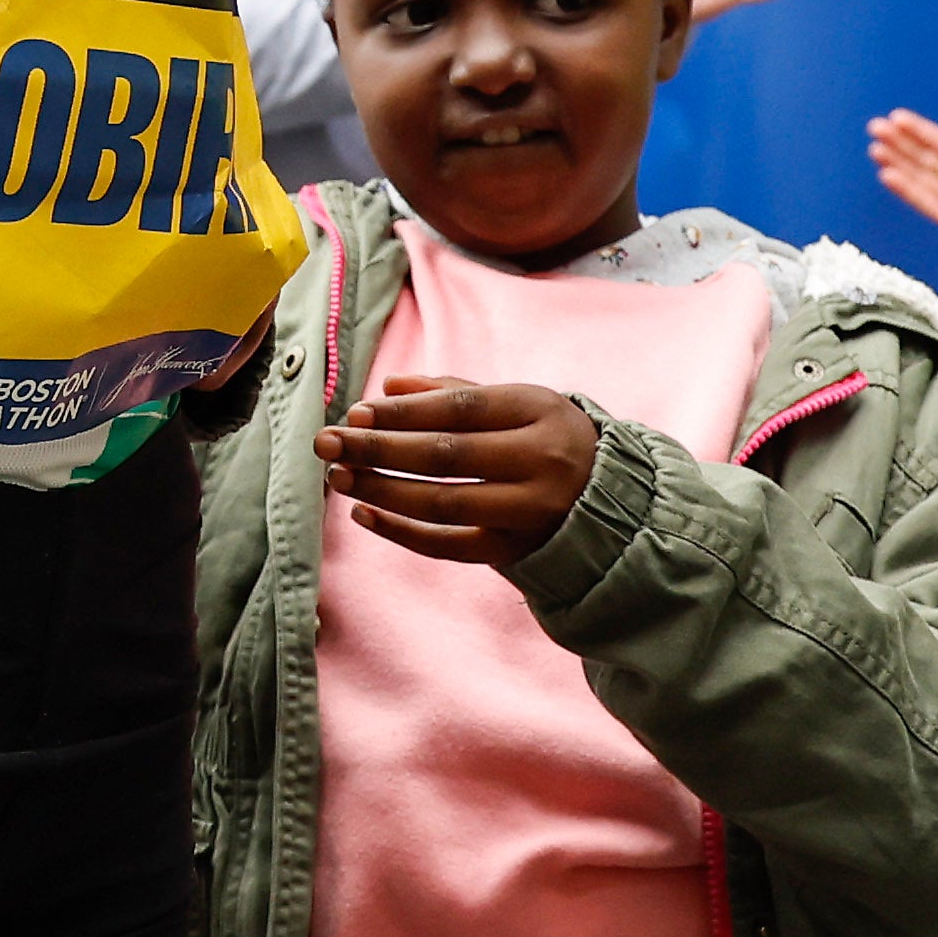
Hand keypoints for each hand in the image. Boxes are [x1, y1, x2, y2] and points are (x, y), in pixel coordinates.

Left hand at [318, 376, 606, 565]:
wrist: (609, 499)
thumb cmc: (548, 438)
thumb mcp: (517, 403)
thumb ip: (453, 392)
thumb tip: (388, 387)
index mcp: (539, 411)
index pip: (460, 409)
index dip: (403, 412)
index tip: (356, 412)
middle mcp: (539, 461)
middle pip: (446, 455)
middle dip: (378, 448)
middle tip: (328, 441)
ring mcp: (528, 511)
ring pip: (442, 503)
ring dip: (382, 489)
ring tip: (339, 474)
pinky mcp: (515, 550)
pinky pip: (449, 546)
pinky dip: (401, 533)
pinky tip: (363, 514)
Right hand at [866, 100, 937, 254]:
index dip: (917, 129)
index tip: (896, 117)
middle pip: (922, 157)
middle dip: (899, 143)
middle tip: (875, 127)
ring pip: (919, 178)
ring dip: (898, 164)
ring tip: (877, 149)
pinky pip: (927, 203)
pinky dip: (907, 191)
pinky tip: (889, 176)